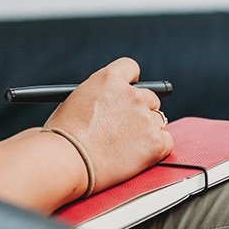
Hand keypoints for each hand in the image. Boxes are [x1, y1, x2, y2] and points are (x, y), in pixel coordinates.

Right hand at [44, 57, 173, 192]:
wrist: (67, 160)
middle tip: (125, 128)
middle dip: (140, 111)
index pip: (131, 68)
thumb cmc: (62, 137)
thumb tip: (106, 106)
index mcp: (109, 79)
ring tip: (124, 146)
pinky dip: (156, 148)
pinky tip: (137, 155)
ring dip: (146, 130)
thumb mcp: (75, 101)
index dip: (131, 81)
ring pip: (158, 120)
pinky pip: (166, 141)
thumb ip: (97, 97)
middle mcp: (132, 94)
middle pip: (149, 97)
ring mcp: (145, 118)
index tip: (129, 91)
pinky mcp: (155, 142)